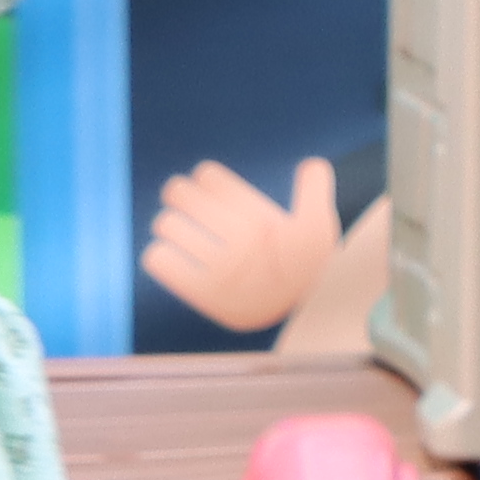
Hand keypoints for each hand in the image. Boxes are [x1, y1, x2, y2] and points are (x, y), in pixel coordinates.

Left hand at [145, 156, 349, 334]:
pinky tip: (175, 255)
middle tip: (183, 199)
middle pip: (180, 194)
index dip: (207, 178)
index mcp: (263, 220)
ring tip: (180, 229)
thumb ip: (316, 190)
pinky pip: (159, 260)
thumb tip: (314, 164)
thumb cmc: (305, 263)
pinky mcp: (202, 293)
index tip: (209, 186)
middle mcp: (242, 243)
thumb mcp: (320, 226)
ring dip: (172, 224)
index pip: (208, 177)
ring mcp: (221, 270)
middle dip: (180, 193)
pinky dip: (162, 254)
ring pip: (167, 224)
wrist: (303, 315)